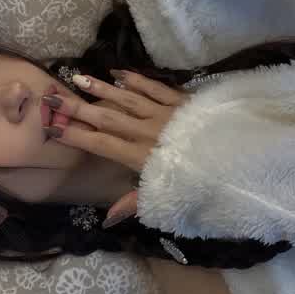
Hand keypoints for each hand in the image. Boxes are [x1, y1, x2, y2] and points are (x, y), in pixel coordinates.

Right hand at [42, 70, 188, 224]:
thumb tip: (106, 219)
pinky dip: (136, 79)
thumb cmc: (201, 179)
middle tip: (54, 97)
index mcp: (142, 156)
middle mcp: (148, 131)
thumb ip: (135, 202)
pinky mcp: (181, 101)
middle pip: (107, 117)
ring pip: (127, 98)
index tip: (54, 127)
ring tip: (78, 77)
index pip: (102, 144)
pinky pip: (155, 87)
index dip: (77, 135)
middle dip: (78, 107)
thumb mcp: (168, 194)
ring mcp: (164, 113)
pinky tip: (120, 73)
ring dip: (102, 88)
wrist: (241, 157)